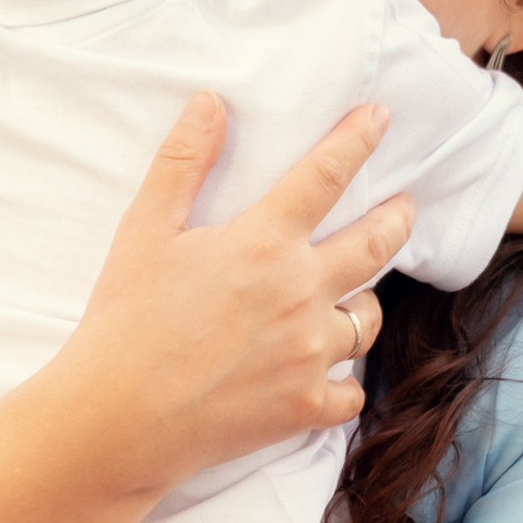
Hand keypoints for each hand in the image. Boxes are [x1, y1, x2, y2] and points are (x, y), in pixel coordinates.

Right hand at [44, 93, 414, 498]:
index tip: (380, 117)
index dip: (357, 140)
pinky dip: (344, 380)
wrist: (118, 420)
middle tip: (405, 207)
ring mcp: (309, 354)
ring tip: (357, 298)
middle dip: (397, 219)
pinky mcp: (305, 407)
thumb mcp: (144, 230)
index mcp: (263, 244)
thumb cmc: (126, 321)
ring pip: (368, 320)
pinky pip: (351, 390)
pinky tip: (331, 374)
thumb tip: (211, 102)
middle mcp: (301, 295)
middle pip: (375, 246)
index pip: (325, 176)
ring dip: (365, 303)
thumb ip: (182, 162)